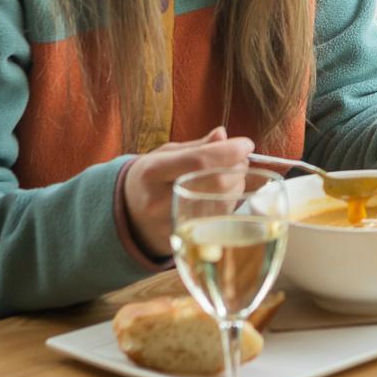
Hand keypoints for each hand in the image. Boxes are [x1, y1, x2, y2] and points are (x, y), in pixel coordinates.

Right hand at [123, 127, 253, 256]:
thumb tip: (223, 135)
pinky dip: (231, 202)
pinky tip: (223, 194)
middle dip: (238, 167)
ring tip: (228, 175)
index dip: (230, 151)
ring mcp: (172, 226)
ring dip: (238, 185)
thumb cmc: (153, 178)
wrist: (129, 216)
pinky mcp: (186, 241)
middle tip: (239, 159)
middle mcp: (159, 202)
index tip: (246, 144)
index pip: (200, 161)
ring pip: (225, 202)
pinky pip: (221, 219)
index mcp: (152, 173)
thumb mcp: (166, 155)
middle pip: (217, 183)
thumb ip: (198, 146)